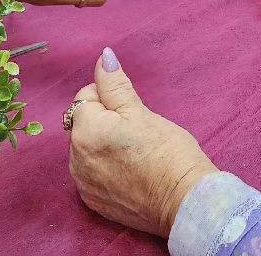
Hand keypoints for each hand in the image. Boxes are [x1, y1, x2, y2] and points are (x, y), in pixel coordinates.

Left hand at [69, 47, 216, 237]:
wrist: (184, 201)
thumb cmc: (168, 152)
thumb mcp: (141, 112)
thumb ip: (115, 85)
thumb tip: (103, 57)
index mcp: (85, 131)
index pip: (85, 97)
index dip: (110, 97)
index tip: (132, 111)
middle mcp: (75, 159)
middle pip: (83, 123)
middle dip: (103, 120)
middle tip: (136, 130)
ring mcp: (83, 184)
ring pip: (86, 148)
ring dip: (102, 143)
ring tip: (134, 151)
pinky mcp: (93, 202)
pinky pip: (91, 173)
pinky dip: (105, 167)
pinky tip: (129, 170)